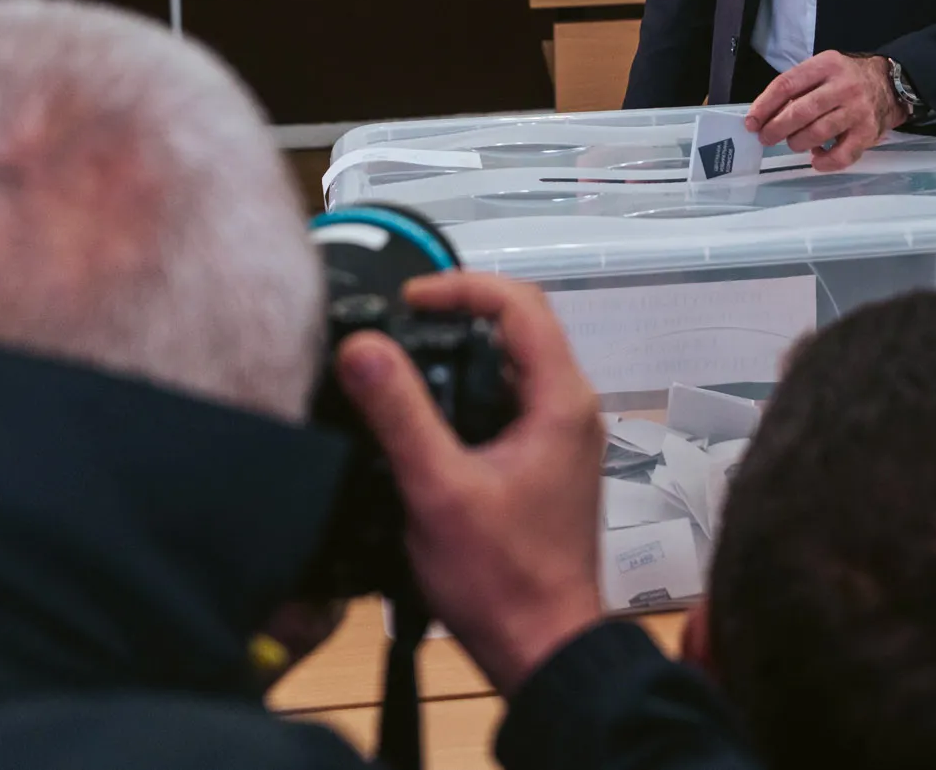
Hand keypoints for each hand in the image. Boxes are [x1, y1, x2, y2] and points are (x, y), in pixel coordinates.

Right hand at [332, 270, 604, 693]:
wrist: (542, 648)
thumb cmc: (503, 581)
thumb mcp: (438, 491)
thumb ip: (400, 415)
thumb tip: (364, 349)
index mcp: (561, 401)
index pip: (521, 303)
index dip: (462, 286)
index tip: (410, 299)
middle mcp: (571, 409)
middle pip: (519, 328)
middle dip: (457, 315)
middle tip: (399, 324)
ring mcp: (561, 436)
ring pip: (512, 366)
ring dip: (460, 356)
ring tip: (403, 364)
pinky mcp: (545, 462)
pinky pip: (509, 403)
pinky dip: (468, 393)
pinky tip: (425, 416)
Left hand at [745, 50, 904, 171]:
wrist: (890, 84)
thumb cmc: (847, 78)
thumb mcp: (823, 69)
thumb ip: (798, 87)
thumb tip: (765, 115)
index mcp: (826, 65)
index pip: (787, 84)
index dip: (764, 105)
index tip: (751, 121)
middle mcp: (843, 86)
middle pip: (801, 111)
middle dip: (776, 128)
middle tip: (765, 138)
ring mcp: (857, 111)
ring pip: (817, 133)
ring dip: (797, 142)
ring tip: (793, 143)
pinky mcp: (868, 133)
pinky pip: (841, 155)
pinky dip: (824, 162)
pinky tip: (816, 159)